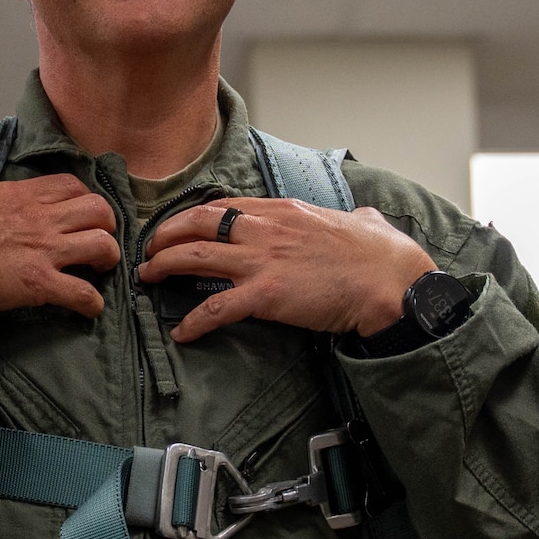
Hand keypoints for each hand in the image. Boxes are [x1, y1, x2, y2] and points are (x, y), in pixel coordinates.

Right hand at [0, 174, 120, 343]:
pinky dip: (92, 303)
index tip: (76, 216)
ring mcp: (44, 249)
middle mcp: (40, 218)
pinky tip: (88, 309)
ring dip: (107, 260)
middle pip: (99, 210)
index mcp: (18, 195)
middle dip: (105, 227)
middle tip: (94, 243)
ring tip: (98, 273)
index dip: (81, 200)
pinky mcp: (40, 283)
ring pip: (104, 245)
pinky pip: (84, 293)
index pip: (70, 185)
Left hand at [139, 198, 434, 342]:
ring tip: (148, 279)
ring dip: (163, 267)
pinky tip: (181, 332)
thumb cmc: (382, 255)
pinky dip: (192, 321)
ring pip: (193, 257)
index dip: (191, 217)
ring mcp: (262, 260)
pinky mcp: (266, 295)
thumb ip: (354, 217)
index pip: (222, 206)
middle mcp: (265, 229)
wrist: (391, 282)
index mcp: (282, 209)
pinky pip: (215, 308)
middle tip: (149, 251)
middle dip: (165, 235)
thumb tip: (364, 217)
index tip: (177, 229)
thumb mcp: (363, 220)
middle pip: (196, 223)